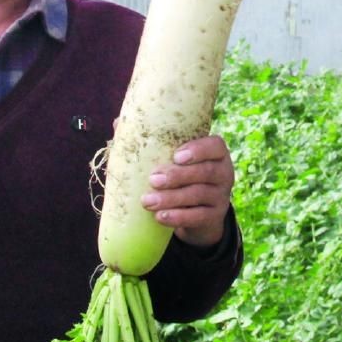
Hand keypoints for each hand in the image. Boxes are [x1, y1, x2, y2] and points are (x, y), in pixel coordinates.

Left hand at [143, 134, 233, 249]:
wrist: (199, 214)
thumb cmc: (181, 178)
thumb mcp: (172, 160)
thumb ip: (151, 143)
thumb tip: (117, 123)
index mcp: (215, 154)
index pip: (215, 146)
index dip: (198, 150)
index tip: (176, 155)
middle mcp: (223, 173)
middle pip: (205, 172)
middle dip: (177, 176)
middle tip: (152, 179)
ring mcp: (221, 196)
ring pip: (199, 195)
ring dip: (171, 198)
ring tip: (147, 202)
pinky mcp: (214, 217)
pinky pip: (198, 217)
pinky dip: (178, 217)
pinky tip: (160, 217)